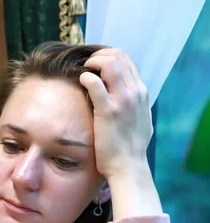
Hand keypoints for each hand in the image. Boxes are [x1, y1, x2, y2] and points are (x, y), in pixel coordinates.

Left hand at [79, 48, 152, 180]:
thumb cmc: (129, 147)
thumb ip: (133, 104)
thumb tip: (123, 96)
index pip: (127, 61)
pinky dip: (86, 77)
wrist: (128, 166)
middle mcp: (135, 92)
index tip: (94, 63)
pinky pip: (95, 84)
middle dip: (99, 55)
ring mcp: (123, 100)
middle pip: (119, 56)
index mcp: (141, 93)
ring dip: (92, 62)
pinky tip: (80, 81)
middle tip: (85, 65)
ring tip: (82, 70)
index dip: (108, 56)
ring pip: (110, 64)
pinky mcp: (108, 111)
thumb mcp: (138, 119)